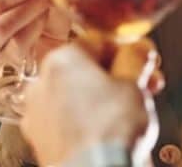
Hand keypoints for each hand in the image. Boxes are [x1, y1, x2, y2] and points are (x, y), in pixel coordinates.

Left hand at [20, 42, 160, 166]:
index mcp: (62, 60)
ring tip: (131, 111)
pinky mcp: (39, 141)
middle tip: (144, 85)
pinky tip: (109, 129)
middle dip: (118, 77)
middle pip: (86, 69)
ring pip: (77, 95)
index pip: (99, 41)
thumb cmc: (110, 128)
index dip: (127, 51)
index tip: (143, 60)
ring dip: (103, 98)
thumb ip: (137, 59)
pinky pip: (68, 120)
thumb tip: (139, 49)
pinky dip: (87, 120)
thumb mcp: (134, 83)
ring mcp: (37, 114)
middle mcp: (41, 83)